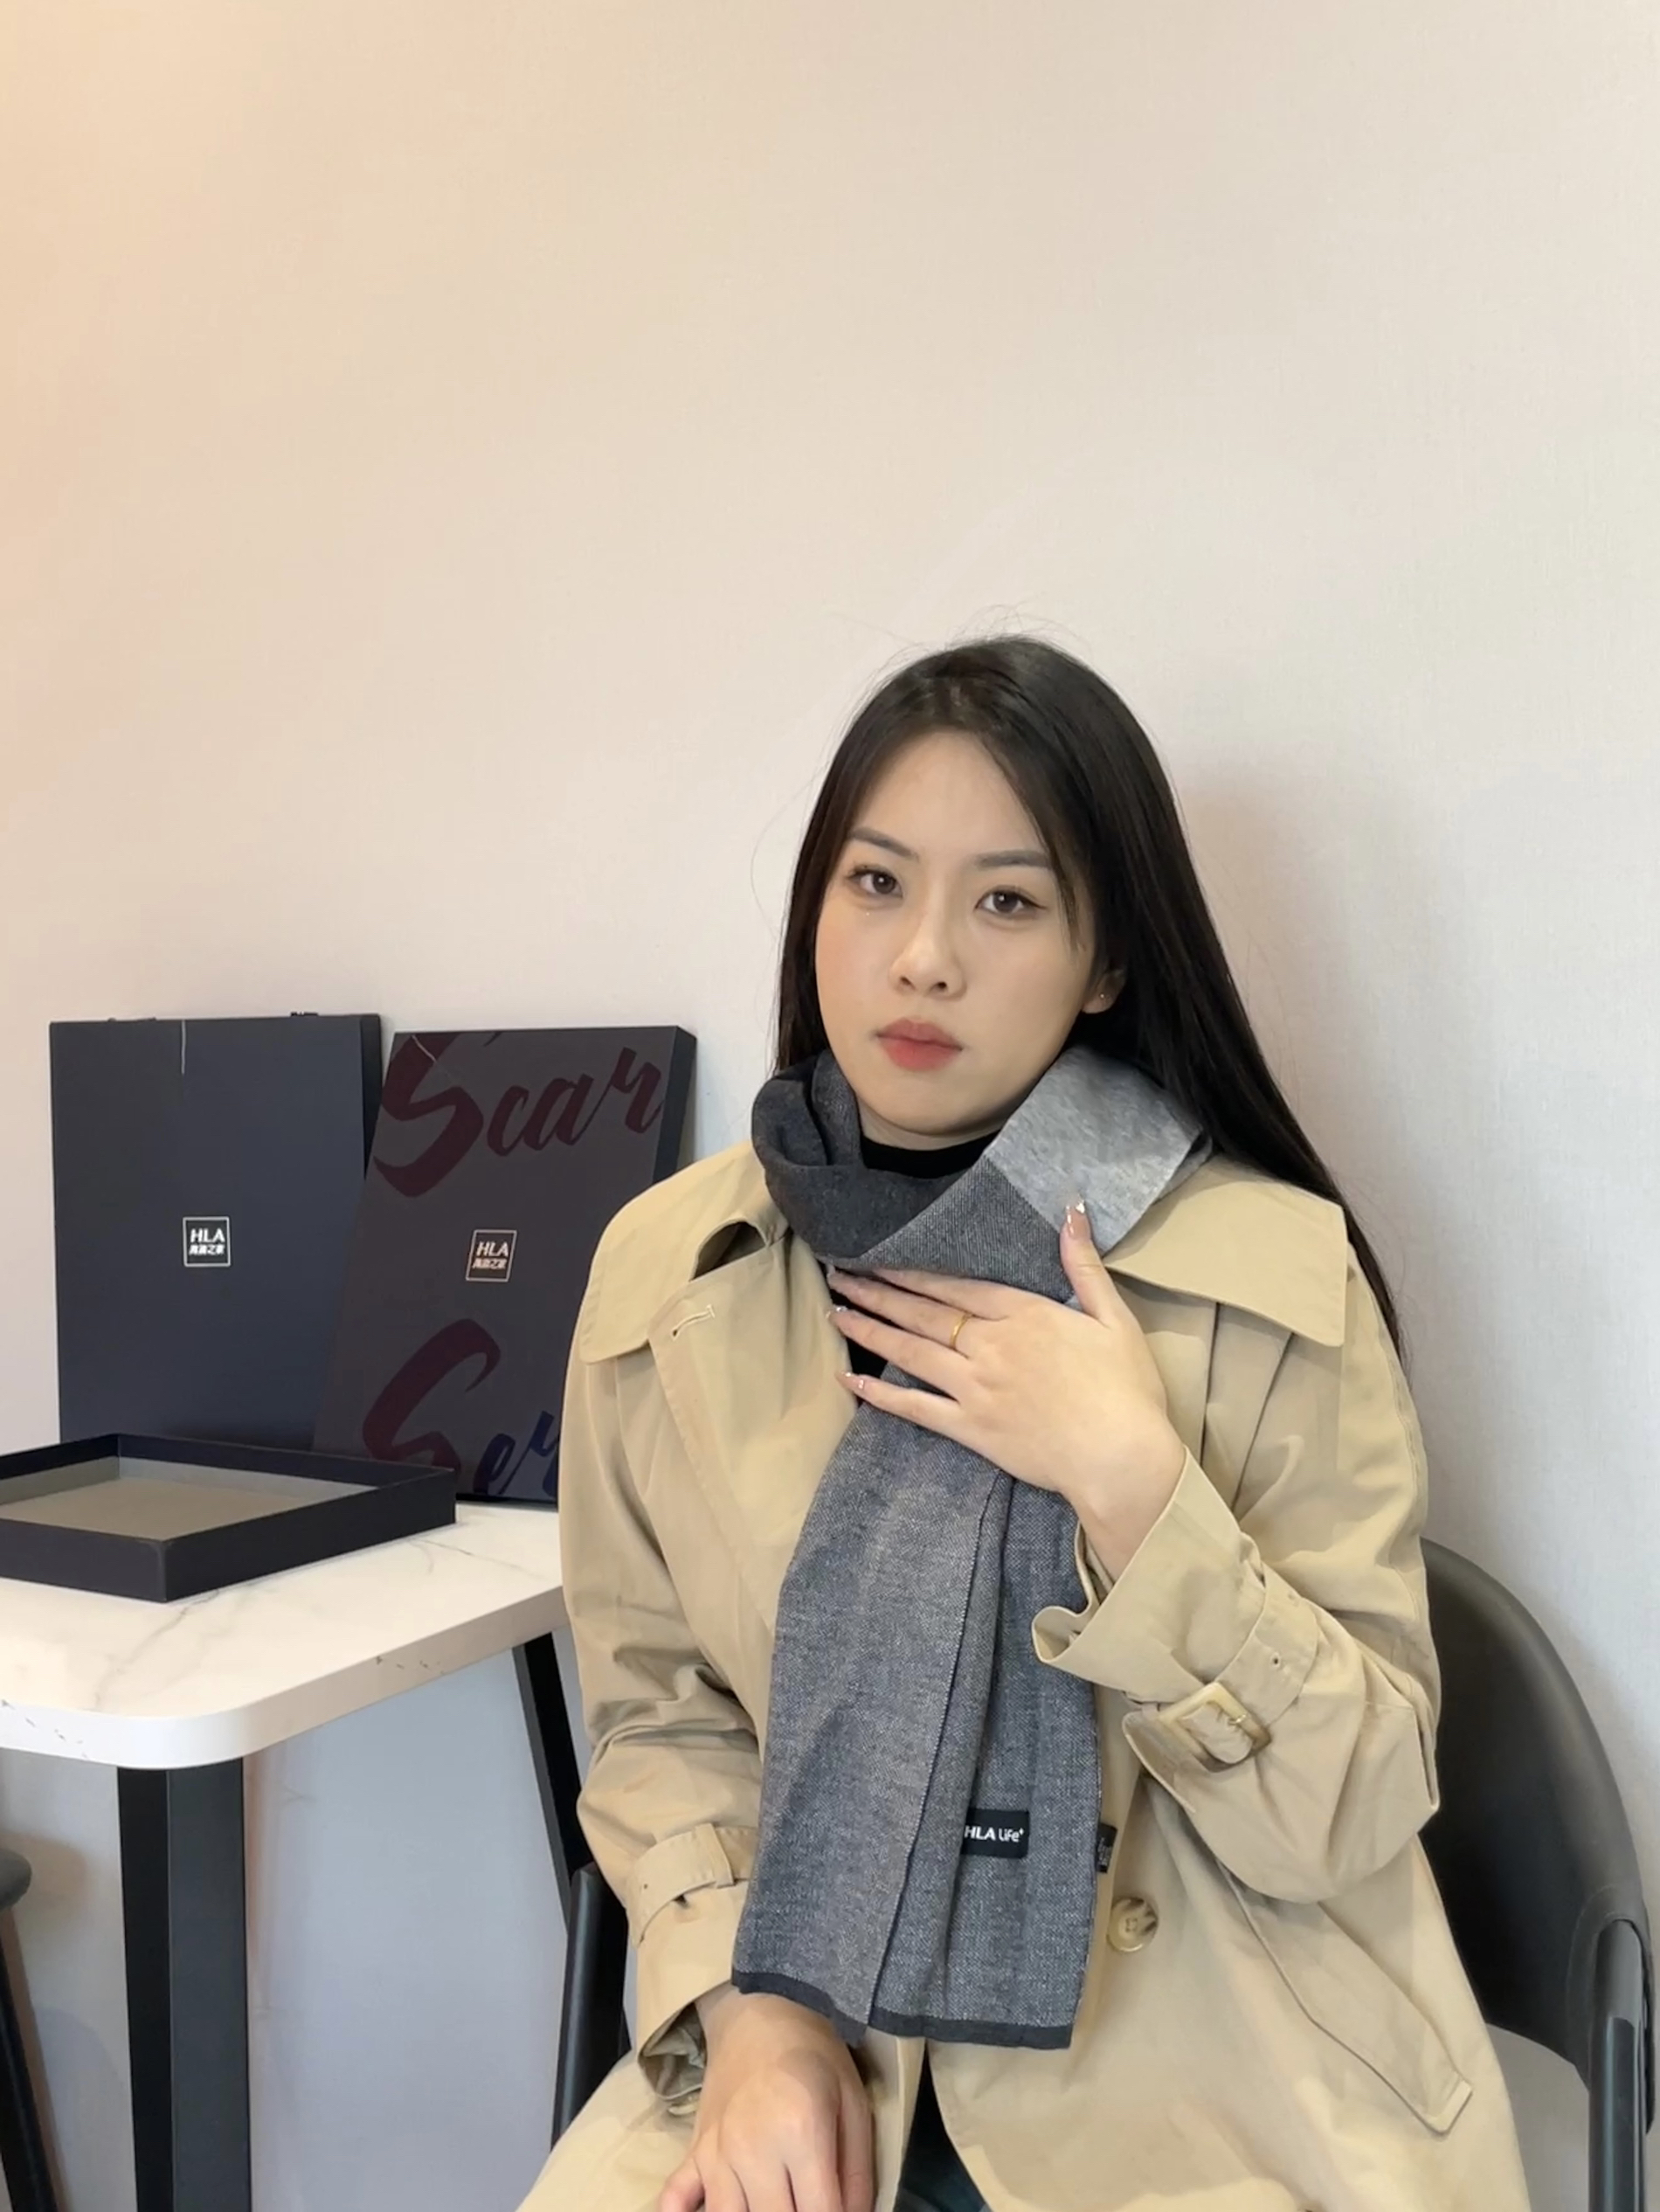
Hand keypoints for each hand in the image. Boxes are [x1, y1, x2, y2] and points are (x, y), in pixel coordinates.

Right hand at [660, 1985, 874, 2211]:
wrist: (763, 2013)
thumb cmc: (816, 2057)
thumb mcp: (854, 2106)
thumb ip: (857, 2175)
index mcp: (800, 2134)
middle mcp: (752, 2149)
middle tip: (808, 2201)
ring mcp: (716, 2153)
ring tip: (775, 2202)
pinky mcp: (693, 2153)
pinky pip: (674, 2200)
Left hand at [827, 1199, 1184, 1577]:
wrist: (1120, 1458)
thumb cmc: (1125, 1389)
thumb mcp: (1114, 1318)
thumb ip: (1085, 1264)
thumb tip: (1070, 1211)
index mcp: (1022, 1315)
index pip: (956, 1285)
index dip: (913, 1270)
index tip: (879, 1255)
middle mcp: (988, 1346)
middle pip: (922, 1312)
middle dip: (877, 1290)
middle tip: (839, 1274)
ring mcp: (974, 1388)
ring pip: (909, 1351)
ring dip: (869, 1329)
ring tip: (836, 1311)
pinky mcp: (970, 1428)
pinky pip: (914, 1408)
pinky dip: (879, 1393)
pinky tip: (849, 1378)